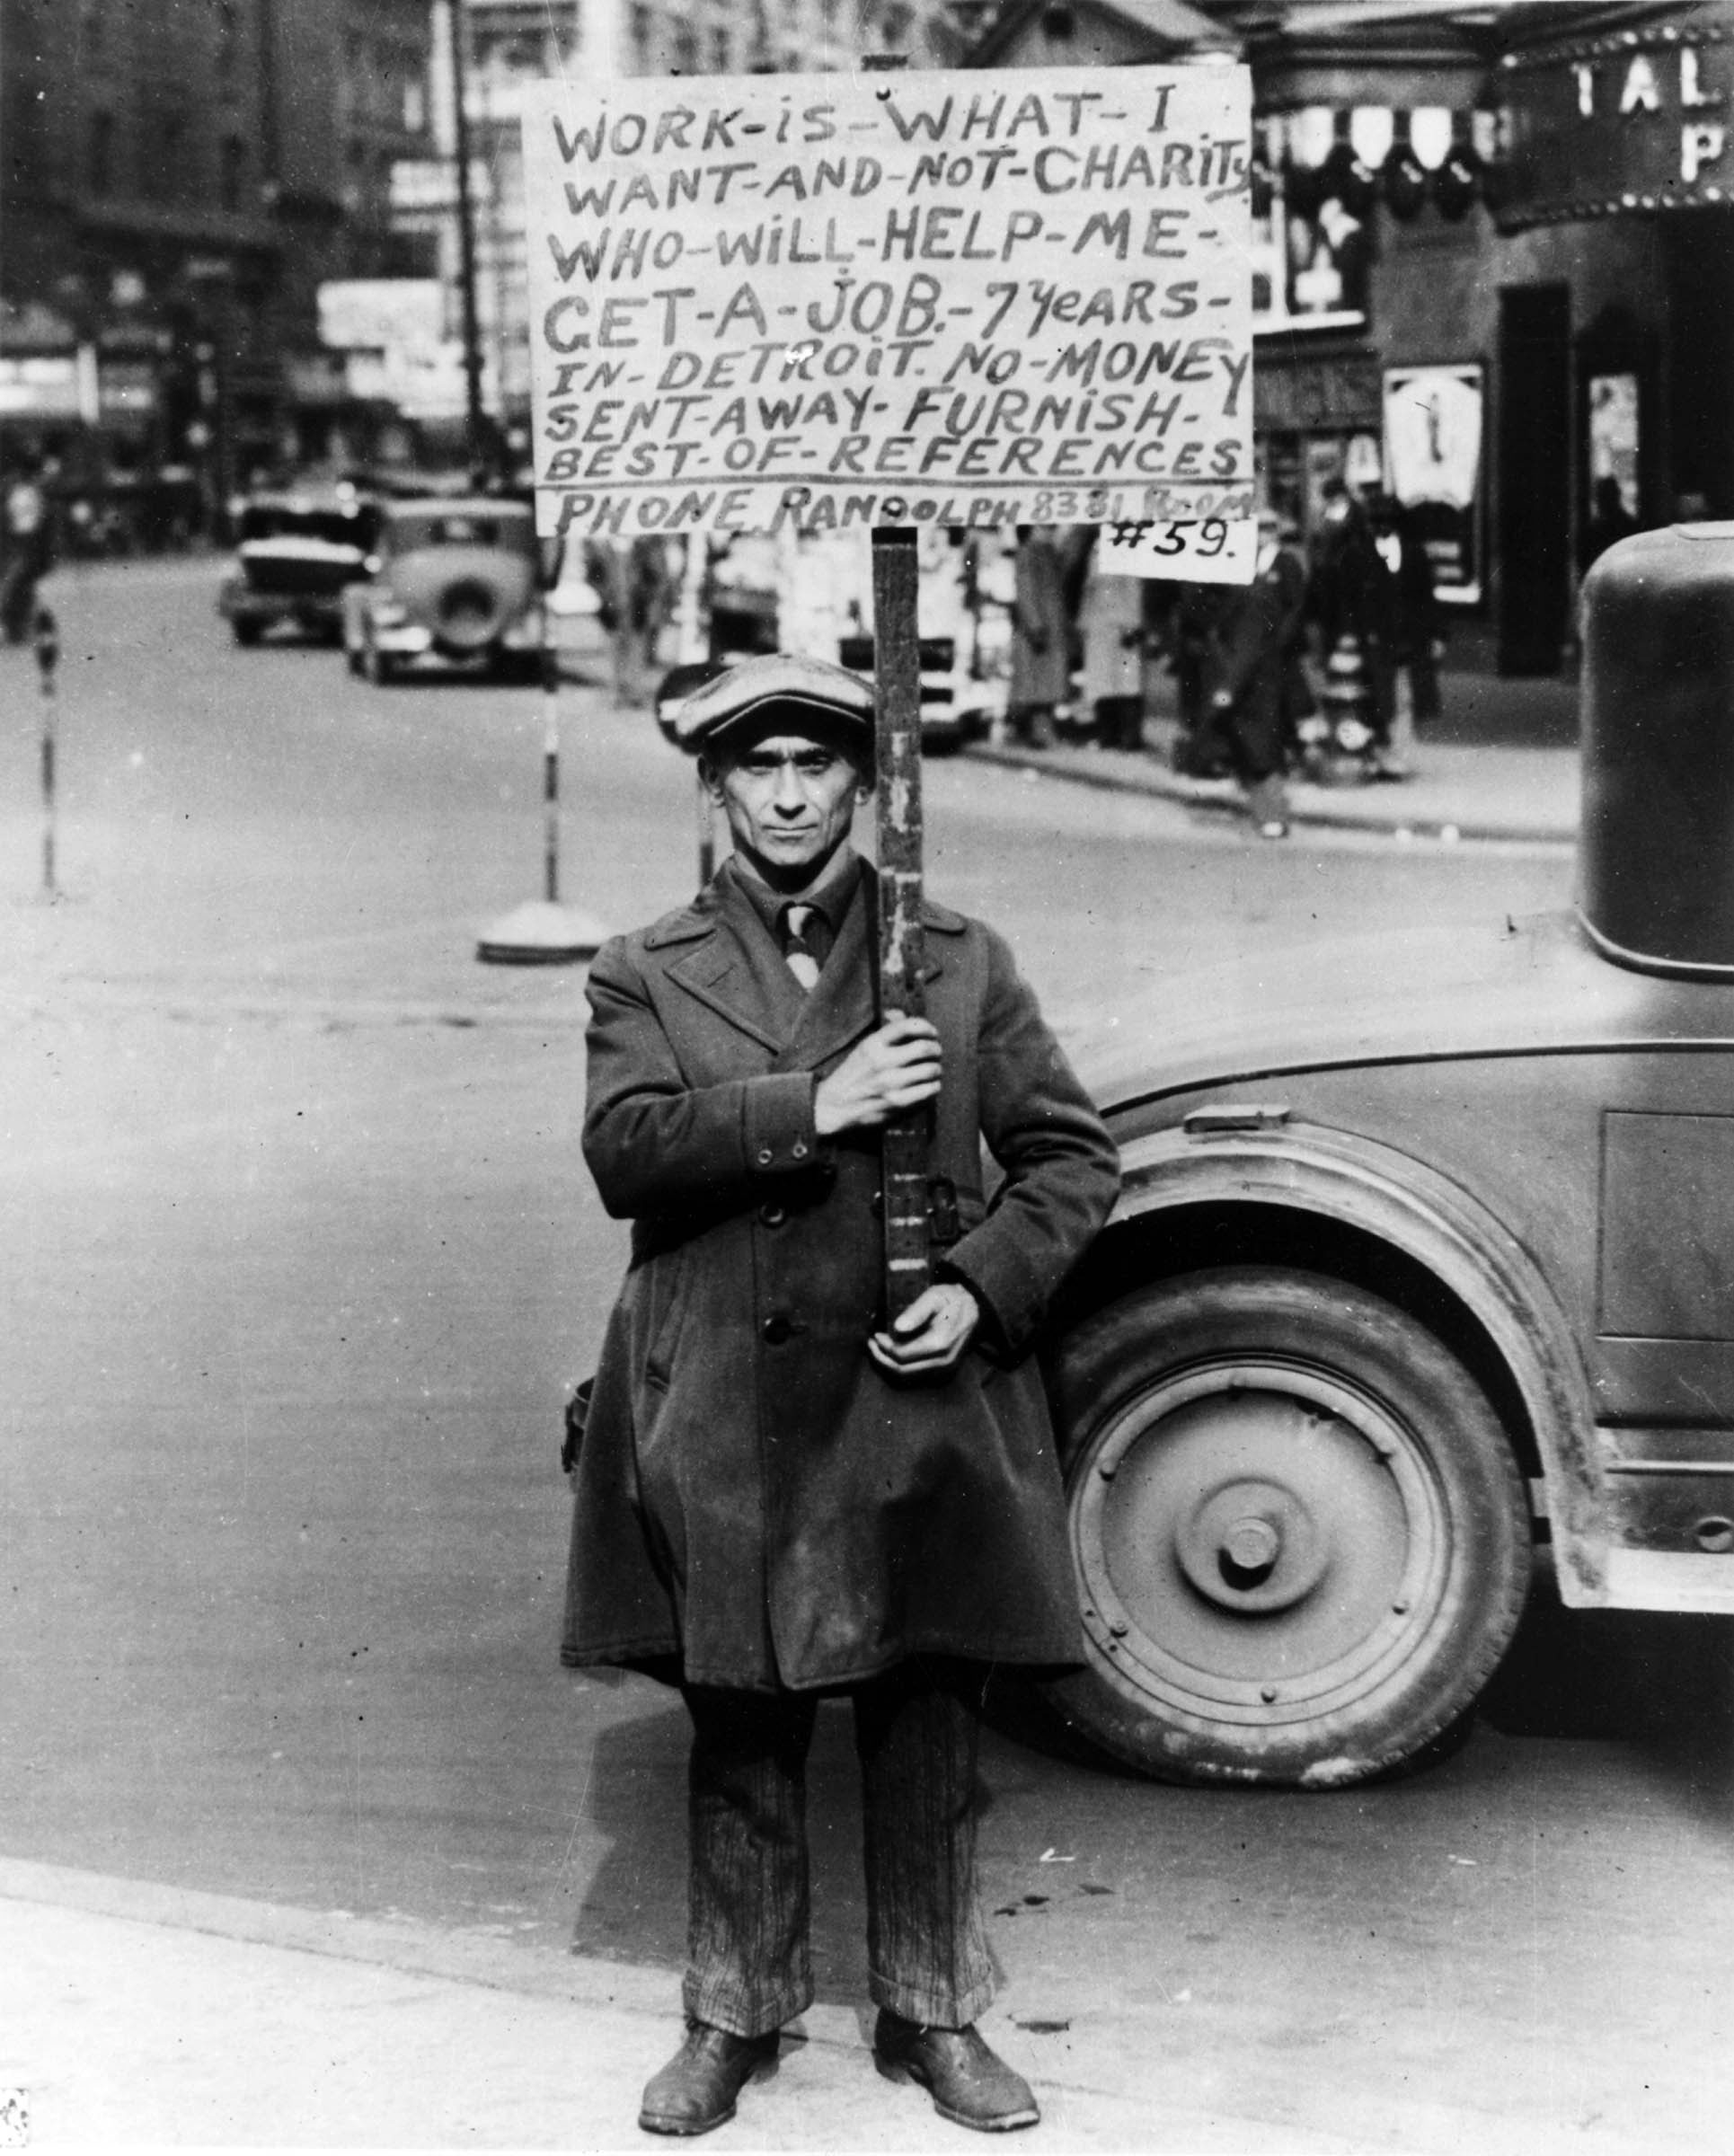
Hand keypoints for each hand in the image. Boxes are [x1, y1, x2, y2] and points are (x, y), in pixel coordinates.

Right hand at [814, 1017, 940, 1135]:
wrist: (834, 1107)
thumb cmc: (854, 1074)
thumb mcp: (865, 1048)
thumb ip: (885, 1030)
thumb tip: (899, 1013)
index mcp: (873, 1044)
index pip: (907, 1025)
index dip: (926, 1027)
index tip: (932, 1033)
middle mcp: (881, 1062)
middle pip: (925, 1048)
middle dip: (936, 1049)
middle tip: (935, 1053)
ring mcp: (890, 1084)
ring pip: (932, 1070)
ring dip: (937, 1069)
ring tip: (932, 1071)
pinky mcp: (898, 1104)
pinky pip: (931, 1090)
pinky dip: (934, 1086)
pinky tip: (927, 1086)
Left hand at [868, 1281, 979, 1376]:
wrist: (974, 1309)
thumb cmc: (952, 1299)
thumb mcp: (934, 1296)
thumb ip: (916, 1311)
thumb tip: (897, 1327)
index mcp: (940, 1343)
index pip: (903, 1354)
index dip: (885, 1346)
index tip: (876, 1334)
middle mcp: (943, 1360)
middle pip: (902, 1369)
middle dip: (882, 1358)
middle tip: (871, 1344)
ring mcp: (944, 1368)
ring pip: (907, 1374)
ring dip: (889, 1363)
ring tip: (877, 1349)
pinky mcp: (943, 1369)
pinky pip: (915, 1373)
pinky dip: (900, 1365)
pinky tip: (892, 1352)